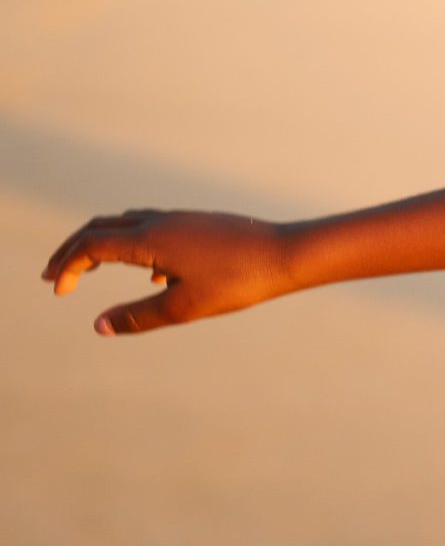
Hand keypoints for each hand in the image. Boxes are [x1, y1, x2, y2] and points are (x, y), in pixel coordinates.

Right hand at [41, 208, 296, 335]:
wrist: (289, 253)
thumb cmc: (239, 281)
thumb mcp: (184, 307)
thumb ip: (138, 317)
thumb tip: (98, 326)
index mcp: (152, 238)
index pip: (92, 243)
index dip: (67, 264)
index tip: (56, 289)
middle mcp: (163, 221)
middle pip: (104, 226)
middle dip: (74, 249)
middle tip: (54, 274)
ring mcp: (184, 219)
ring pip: (130, 224)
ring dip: (104, 244)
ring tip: (90, 270)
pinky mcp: (202, 225)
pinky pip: (157, 229)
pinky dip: (136, 245)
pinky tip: (154, 275)